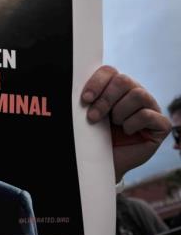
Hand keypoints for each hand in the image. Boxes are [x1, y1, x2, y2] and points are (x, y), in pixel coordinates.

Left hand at [81, 65, 170, 181]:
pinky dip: (132, 124)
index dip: (97, 82)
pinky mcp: (161, 124)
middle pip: (123, 80)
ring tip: (114, 124)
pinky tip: (127, 132)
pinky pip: (148, 115)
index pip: (109, 71)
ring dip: (120, 112)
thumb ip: (85, 99)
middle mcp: (135, 93)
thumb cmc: (93, 138)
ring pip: (138, 94)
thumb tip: (73, 86)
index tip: (85, 99)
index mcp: (116, 88)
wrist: (103, 163)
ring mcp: (150, 107)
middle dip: (106, 99)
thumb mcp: (85, 116)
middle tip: (93, 117)